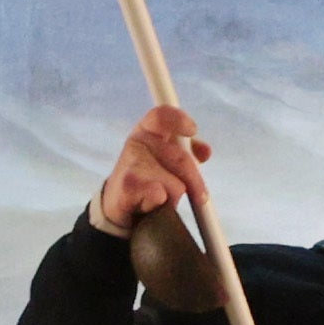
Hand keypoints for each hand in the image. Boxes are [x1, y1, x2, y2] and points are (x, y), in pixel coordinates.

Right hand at [97, 105, 209, 233]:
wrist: (118, 207)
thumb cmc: (147, 180)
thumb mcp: (167, 160)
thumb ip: (186, 151)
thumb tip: (205, 151)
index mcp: (147, 130)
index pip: (162, 116)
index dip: (179, 120)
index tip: (192, 130)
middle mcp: (137, 142)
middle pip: (181, 158)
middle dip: (194, 181)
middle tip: (201, 197)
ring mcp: (130, 163)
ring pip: (175, 184)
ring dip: (174, 197)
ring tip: (160, 200)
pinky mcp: (128, 186)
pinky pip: (162, 196)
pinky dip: (161, 205)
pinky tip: (149, 206)